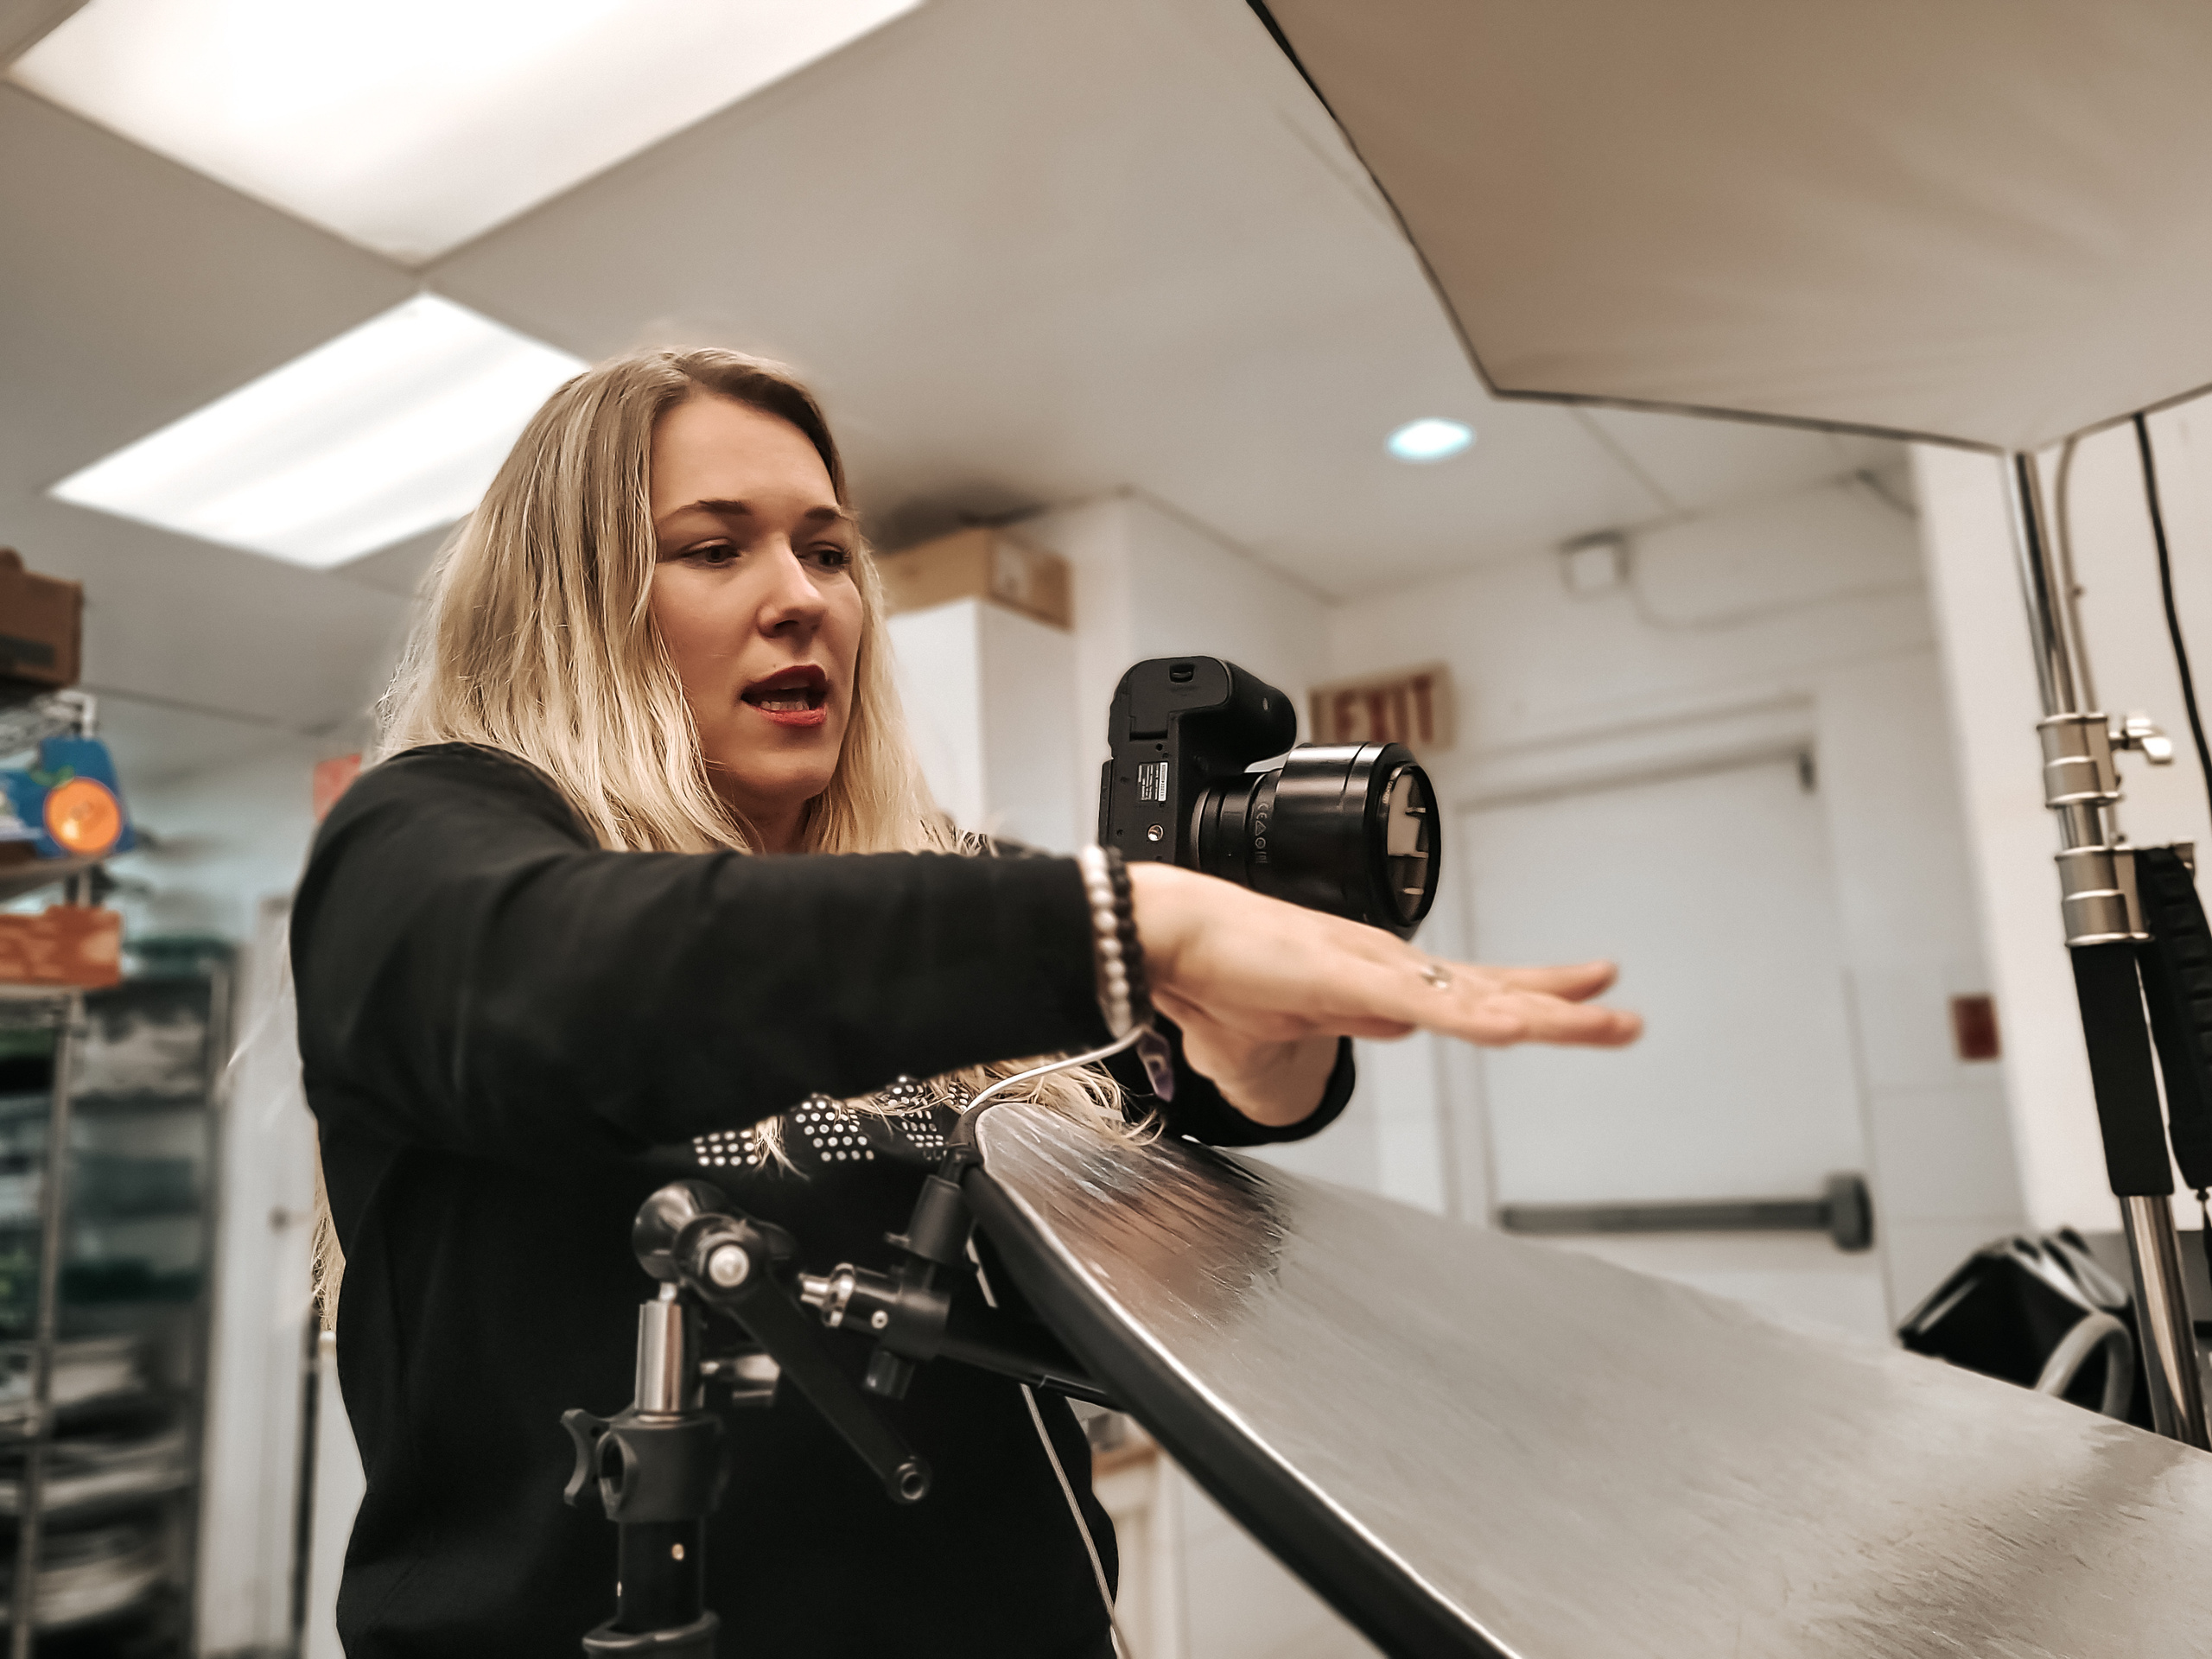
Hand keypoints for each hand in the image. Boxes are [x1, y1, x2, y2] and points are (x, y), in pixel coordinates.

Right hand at [1127, 862, 1640, 1125]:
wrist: (1171, 935)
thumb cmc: (1220, 973)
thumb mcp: (1295, 1021)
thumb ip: (1346, 1024)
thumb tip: (1389, 1031)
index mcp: (1380, 978)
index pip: (1475, 990)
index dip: (1537, 991)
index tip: (1592, 989)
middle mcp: (1390, 966)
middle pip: (1493, 990)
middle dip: (1564, 1003)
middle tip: (1626, 1015)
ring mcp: (1374, 971)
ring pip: (1477, 999)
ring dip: (1545, 1013)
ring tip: (1605, 1023)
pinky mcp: (1346, 980)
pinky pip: (1424, 1007)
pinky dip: (1474, 1019)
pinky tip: (1516, 1029)